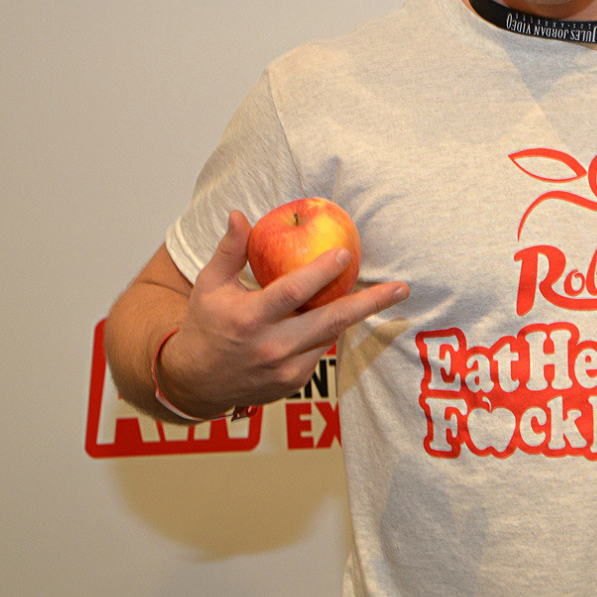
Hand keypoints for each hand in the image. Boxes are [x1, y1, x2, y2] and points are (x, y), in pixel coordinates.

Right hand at [157, 210, 408, 418]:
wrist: (196, 383)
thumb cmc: (205, 325)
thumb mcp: (208, 285)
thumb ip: (229, 250)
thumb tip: (239, 214)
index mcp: (248, 319)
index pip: (291, 293)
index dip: (320, 273)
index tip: (345, 254)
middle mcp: (270, 347)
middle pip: (330, 321)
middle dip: (370, 303)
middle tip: (401, 288)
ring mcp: (285, 369)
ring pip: (331, 336)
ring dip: (357, 314)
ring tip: (387, 294)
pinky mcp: (294, 382)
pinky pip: (321, 351)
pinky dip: (332, 331)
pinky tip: (344, 313)